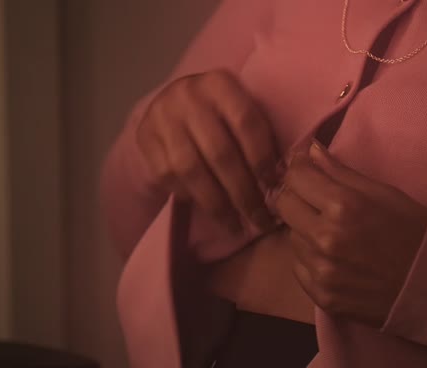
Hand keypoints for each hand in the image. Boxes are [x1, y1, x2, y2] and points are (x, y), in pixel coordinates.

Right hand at [137, 70, 278, 231]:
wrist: (170, 103)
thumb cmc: (218, 113)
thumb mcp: (239, 110)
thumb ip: (258, 136)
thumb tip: (281, 180)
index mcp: (220, 83)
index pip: (246, 123)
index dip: (262, 158)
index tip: (274, 186)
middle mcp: (188, 96)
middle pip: (220, 152)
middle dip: (243, 192)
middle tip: (259, 218)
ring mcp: (162, 118)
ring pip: (192, 169)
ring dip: (217, 203)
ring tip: (235, 224)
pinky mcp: (145, 139)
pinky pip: (169, 176)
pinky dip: (191, 196)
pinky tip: (208, 207)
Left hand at [274, 142, 426, 326]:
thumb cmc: (417, 232)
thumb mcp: (385, 193)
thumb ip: (341, 172)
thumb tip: (308, 150)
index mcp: (343, 206)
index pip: (295, 176)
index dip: (300, 170)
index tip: (308, 170)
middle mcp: (325, 238)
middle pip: (284, 205)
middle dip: (297, 197)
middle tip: (316, 200)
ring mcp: (321, 271)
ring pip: (291, 238)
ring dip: (304, 230)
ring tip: (333, 233)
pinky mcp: (322, 297)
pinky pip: (299, 268)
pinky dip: (310, 260)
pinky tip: (335, 259)